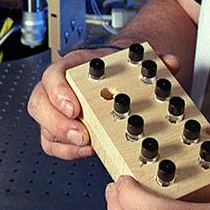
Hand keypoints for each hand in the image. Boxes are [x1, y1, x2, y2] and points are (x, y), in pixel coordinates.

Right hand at [27, 46, 183, 159]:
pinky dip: (66, 150)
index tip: (74, 107)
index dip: (59, 92)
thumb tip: (169, 61)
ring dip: (62, 139)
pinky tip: (87, 150)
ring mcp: (56, 107)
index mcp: (73, 66)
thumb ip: (150, 60)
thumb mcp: (131, 59)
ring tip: (86, 146)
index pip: (54, 74)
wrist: (113, 73)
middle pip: (40, 102)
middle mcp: (59, 86)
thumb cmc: (114, 67)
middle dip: (57, 123)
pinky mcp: (60, 127)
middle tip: (81, 134)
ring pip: (43, 124)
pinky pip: (51, 142)